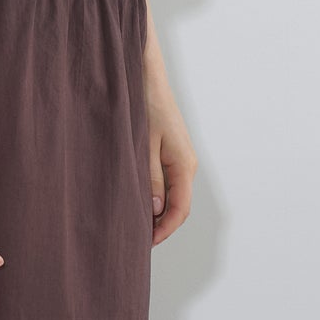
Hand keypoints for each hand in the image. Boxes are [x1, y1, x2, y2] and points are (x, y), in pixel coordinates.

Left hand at [147, 64, 197, 247]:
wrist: (145, 74)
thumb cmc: (143, 104)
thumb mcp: (142, 144)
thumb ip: (148, 178)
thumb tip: (154, 210)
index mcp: (184, 165)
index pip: (179, 210)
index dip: (163, 231)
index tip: (144, 244)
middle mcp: (187, 165)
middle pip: (177, 207)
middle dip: (159, 226)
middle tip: (135, 241)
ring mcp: (180, 158)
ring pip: (172, 196)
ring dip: (156, 213)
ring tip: (133, 225)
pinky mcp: (171, 152)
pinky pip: (167, 183)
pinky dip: (155, 197)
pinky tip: (137, 201)